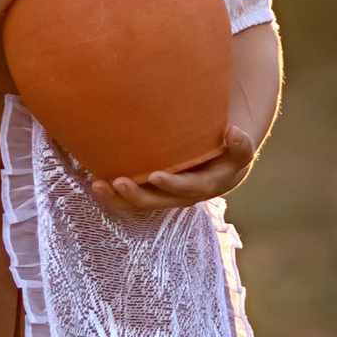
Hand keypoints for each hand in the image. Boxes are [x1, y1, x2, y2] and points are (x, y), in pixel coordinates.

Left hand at [94, 120, 258, 214]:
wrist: (221, 169)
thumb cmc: (229, 154)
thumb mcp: (240, 152)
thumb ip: (240, 145)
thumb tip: (233, 131)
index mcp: (206, 186)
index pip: (188, 188)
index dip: (173, 184)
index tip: (156, 175)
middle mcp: (183, 197)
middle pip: (159, 201)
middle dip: (138, 195)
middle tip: (118, 182)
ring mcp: (166, 198)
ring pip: (141, 205)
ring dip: (119, 199)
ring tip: (98, 185)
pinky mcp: (153, 194)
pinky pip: (132, 201)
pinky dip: (114, 196)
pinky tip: (96, 182)